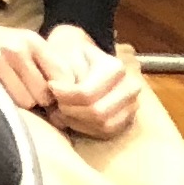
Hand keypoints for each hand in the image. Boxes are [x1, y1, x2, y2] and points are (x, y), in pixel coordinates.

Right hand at [0, 0, 59, 114]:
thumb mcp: (24, 46)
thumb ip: (47, 66)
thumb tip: (69, 102)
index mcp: (32, 41)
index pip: (64, 77)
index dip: (61, 93)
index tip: (53, 98)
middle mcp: (16, 48)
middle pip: (45, 94)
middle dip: (39, 101)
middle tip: (26, 96)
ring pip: (26, 101)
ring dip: (20, 103)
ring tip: (8, 92)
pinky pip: (4, 101)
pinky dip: (4, 103)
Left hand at [41, 23, 147, 139]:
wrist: (87, 57)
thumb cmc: (72, 54)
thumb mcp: (65, 53)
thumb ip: (62, 72)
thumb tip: (58, 92)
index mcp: (115, 68)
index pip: (87, 93)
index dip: (65, 95)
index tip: (51, 88)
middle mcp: (129, 87)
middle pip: (97, 112)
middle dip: (70, 110)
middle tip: (55, 103)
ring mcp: (132, 104)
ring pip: (103, 125)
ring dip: (77, 121)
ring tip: (60, 111)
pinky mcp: (128, 118)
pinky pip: (107, 131)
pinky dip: (85, 127)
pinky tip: (70, 118)